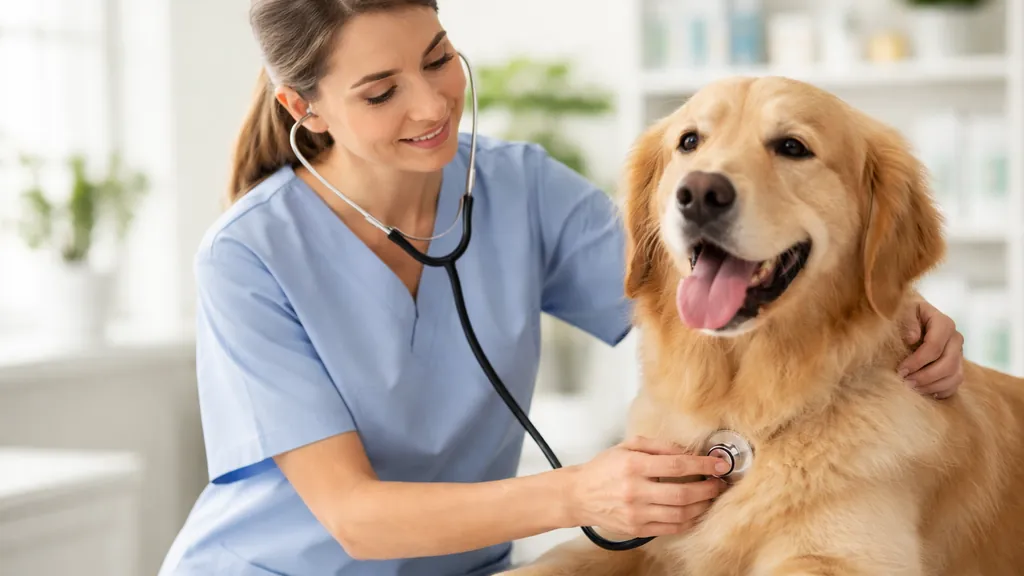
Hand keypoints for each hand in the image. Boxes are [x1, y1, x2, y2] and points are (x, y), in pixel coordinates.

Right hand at [563, 436, 728, 537]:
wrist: (579, 495)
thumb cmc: (603, 468)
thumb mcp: (626, 446)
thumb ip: (657, 446)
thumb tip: (687, 452)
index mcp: (633, 466)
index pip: (677, 465)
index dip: (703, 465)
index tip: (718, 464)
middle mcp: (635, 491)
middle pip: (682, 493)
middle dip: (708, 489)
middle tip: (720, 483)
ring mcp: (636, 513)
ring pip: (680, 514)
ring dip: (702, 506)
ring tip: (711, 497)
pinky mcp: (636, 529)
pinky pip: (671, 528)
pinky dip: (689, 521)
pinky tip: (696, 512)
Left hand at [898, 298, 964, 398]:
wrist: (915, 317)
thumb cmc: (907, 314)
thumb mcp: (905, 310)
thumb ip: (908, 320)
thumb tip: (912, 338)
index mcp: (944, 323)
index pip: (935, 346)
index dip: (917, 361)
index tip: (901, 370)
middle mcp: (955, 339)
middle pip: (947, 364)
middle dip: (925, 377)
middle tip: (906, 382)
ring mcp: (959, 354)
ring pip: (954, 376)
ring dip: (932, 386)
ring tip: (912, 388)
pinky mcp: (957, 366)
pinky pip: (956, 384)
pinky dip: (941, 391)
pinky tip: (925, 392)